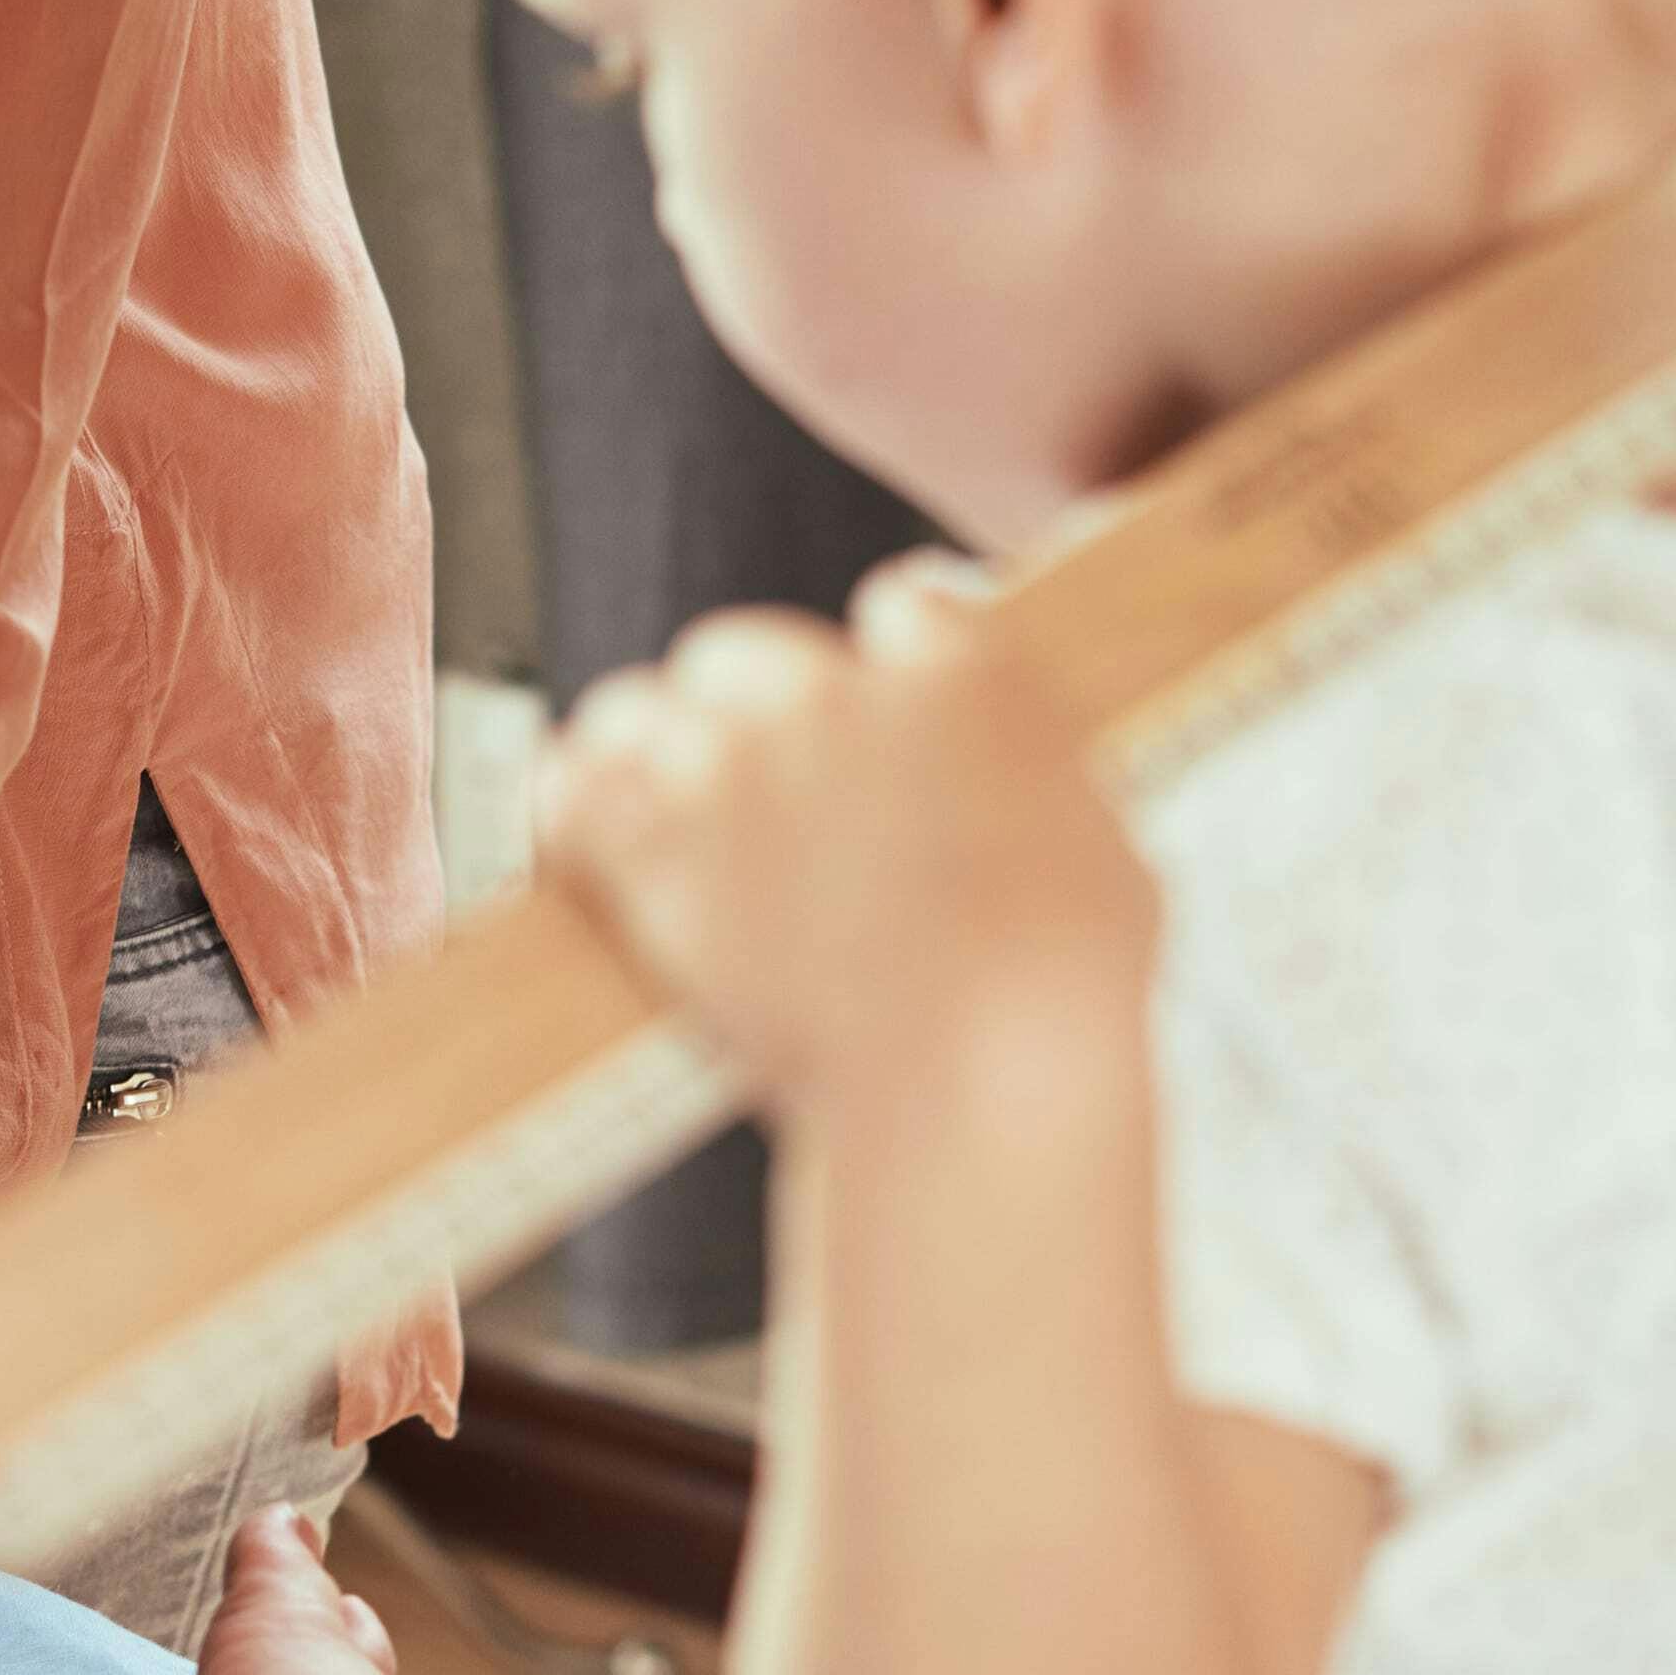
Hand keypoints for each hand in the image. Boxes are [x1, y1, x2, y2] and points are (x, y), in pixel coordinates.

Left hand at [533, 560, 1152, 1114]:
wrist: (973, 1066)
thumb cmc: (1059, 982)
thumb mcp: (1102, 846)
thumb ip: (1032, 784)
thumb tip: (1011, 785)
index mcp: (959, 673)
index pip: (897, 608)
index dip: (886, 667)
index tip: (882, 721)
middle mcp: (832, 696)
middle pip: (744, 651)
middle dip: (749, 707)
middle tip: (765, 785)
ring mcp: (731, 769)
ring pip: (642, 709)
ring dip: (650, 752)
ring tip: (664, 807)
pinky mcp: (654, 853)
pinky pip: (574, 794)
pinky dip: (573, 813)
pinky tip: (586, 835)